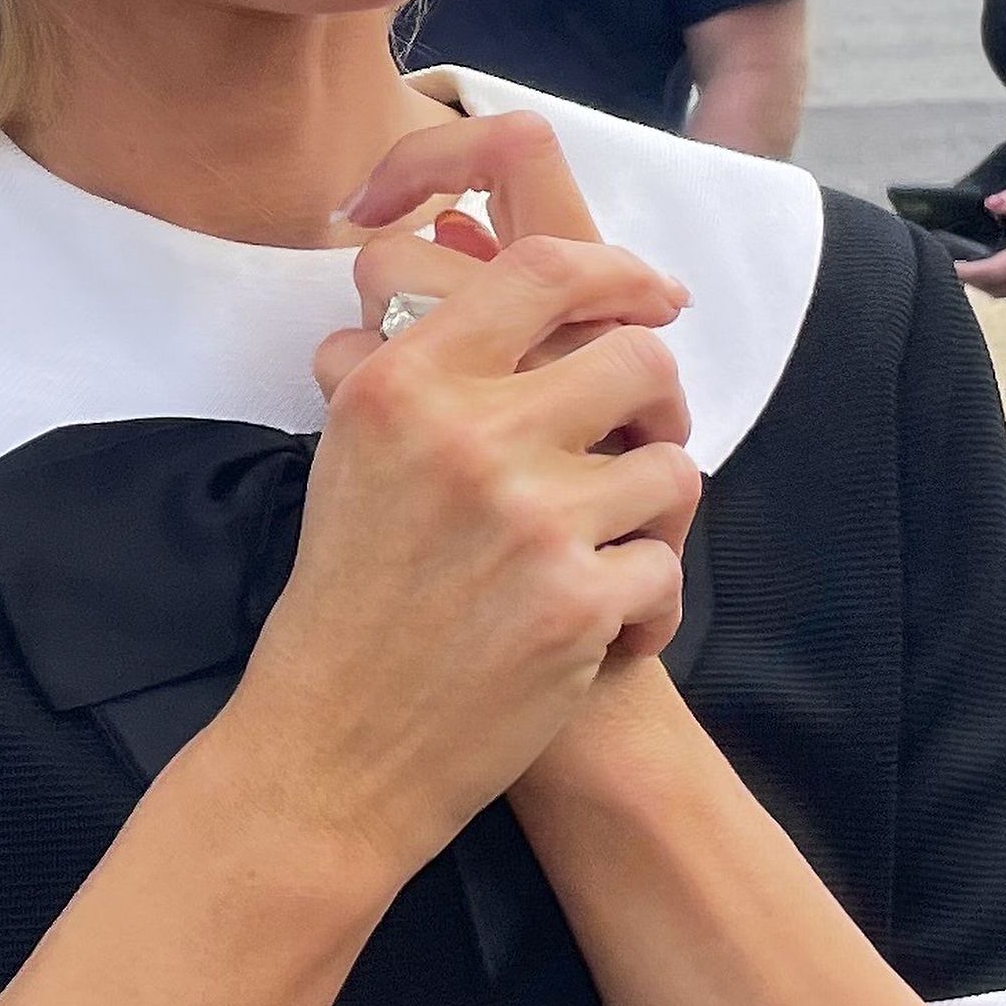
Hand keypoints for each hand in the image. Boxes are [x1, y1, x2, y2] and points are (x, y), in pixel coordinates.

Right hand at [206, 116, 700, 882]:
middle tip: (639, 443)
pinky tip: (599, 633)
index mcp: (403, 383)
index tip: (652, 295)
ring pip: (672, 467)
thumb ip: (427, 366)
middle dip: (659, 402)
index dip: (620, 273)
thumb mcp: (354, 452)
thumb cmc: (348, 597)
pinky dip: (644, 609)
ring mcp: (528, 519)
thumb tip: (481, 257)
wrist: (334, 748)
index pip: (542, 271)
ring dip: (654, 514)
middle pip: (638, 357)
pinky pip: (664, 569)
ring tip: (610, 551)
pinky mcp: (576, 603)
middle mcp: (466, 435)